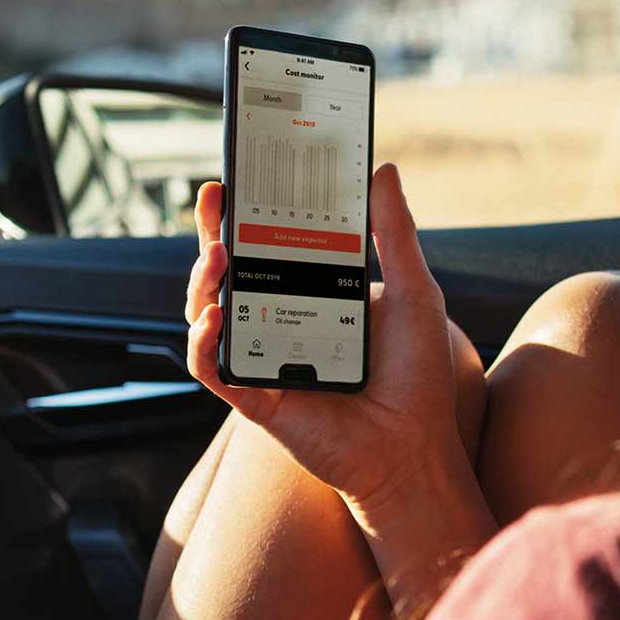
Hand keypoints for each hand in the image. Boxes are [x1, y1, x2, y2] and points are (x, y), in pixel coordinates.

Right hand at [184, 163, 475, 514]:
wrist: (415, 448)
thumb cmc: (417, 376)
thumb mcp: (415, 292)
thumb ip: (395, 233)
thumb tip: (382, 171)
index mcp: (313, 294)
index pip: (270, 245)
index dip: (250, 211)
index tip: (243, 174)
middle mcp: (280, 321)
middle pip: (229, 271)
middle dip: (212, 232)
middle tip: (213, 197)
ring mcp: (262, 358)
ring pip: (207, 313)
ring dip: (202, 281)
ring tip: (218, 255)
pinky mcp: (254, 397)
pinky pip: (211, 367)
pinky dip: (202, 342)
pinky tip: (214, 319)